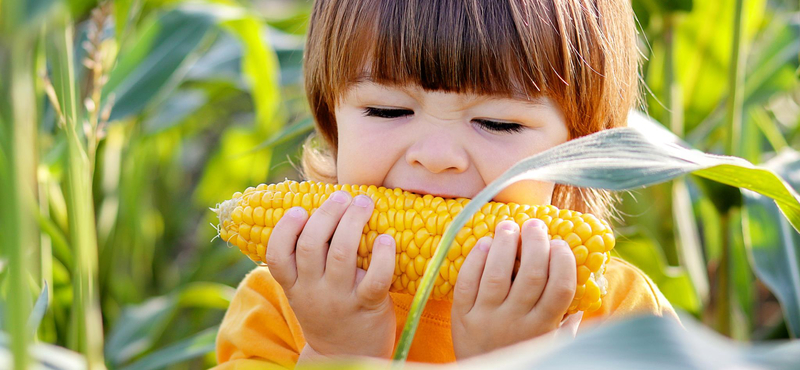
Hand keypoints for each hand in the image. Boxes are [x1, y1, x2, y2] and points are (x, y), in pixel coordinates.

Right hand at [265, 191, 396, 359]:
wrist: (350, 357)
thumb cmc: (331, 312)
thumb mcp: (307, 291)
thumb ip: (307, 260)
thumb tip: (319, 207)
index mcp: (294, 287)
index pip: (277, 256)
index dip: (285, 230)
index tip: (299, 210)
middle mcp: (312, 293)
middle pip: (311, 246)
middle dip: (326, 214)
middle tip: (342, 196)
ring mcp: (339, 300)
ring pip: (341, 254)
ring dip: (352, 222)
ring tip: (363, 203)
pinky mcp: (367, 306)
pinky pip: (375, 279)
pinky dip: (383, 256)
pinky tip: (387, 238)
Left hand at [451, 219, 579, 358]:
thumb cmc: (521, 354)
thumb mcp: (547, 345)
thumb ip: (564, 325)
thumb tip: (582, 299)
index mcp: (542, 327)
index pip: (560, 288)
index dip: (563, 260)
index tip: (560, 243)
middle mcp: (515, 322)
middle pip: (531, 275)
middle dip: (535, 243)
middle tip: (535, 225)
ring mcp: (486, 317)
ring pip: (497, 274)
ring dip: (505, 244)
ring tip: (509, 226)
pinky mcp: (461, 315)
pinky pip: (467, 282)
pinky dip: (475, 260)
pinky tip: (484, 243)